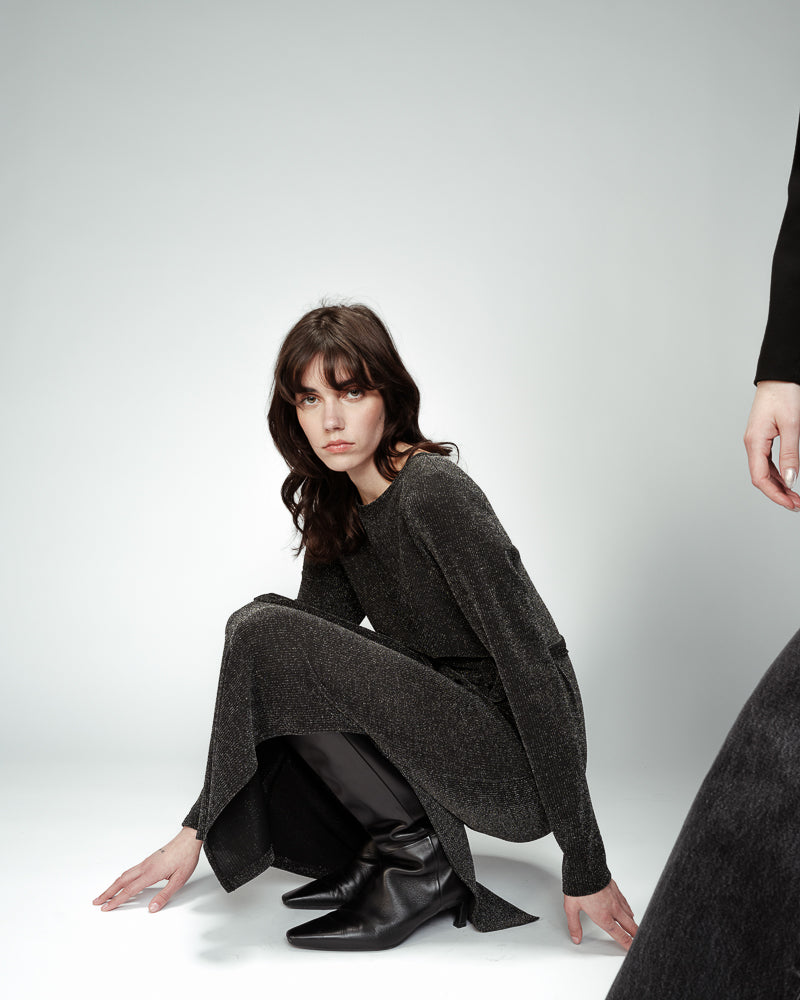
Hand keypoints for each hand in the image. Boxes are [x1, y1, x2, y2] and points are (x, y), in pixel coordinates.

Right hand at [93, 826, 202, 912]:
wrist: (189, 839)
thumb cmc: (186, 858)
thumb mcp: (179, 880)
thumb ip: (164, 895)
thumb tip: (152, 909)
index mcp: (151, 872)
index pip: (129, 890)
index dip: (117, 900)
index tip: (106, 908)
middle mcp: (145, 866)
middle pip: (121, 881)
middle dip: (108, 893)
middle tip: (96, 902)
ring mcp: (146, 862)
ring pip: (125, 875)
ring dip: (113, 885)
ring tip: (105, 894)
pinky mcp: (149, 860)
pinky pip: (131, 871)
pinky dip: (121, 878)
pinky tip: (122, 882)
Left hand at [563, 878, 637, 950]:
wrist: (585, 867)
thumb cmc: (578, 886)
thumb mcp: (571, 908)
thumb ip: (574, 925)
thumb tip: (576, 938)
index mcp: (603, 917)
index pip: (620, 935)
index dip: (628, 944)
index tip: (633, 949)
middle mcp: (613, 909)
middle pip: (630, 927)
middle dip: (636, 936)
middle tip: (639, 942)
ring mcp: (617, 899)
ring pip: (630, 915)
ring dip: (633, 923)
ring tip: (634, 929)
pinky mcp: (617, 890)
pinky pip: (626, 904)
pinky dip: (629, 911)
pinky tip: (628, 911)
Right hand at [744, 380, 799, 510]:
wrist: (780, 375)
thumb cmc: (784, 394)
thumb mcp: (792, 425)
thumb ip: (790, 454)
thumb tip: (790, 479)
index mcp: (754, 442)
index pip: (760, 478)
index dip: (775, 494)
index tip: (791, 504)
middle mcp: (752, 444)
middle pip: (761, 477)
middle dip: (778, 493)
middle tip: (797, 504)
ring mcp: (756, 441)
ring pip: (764, 471)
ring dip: (779, 485)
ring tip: (795, 495)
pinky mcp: (763, 437)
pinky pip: (767, 461)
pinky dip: (778, 473)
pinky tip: (788, 479)